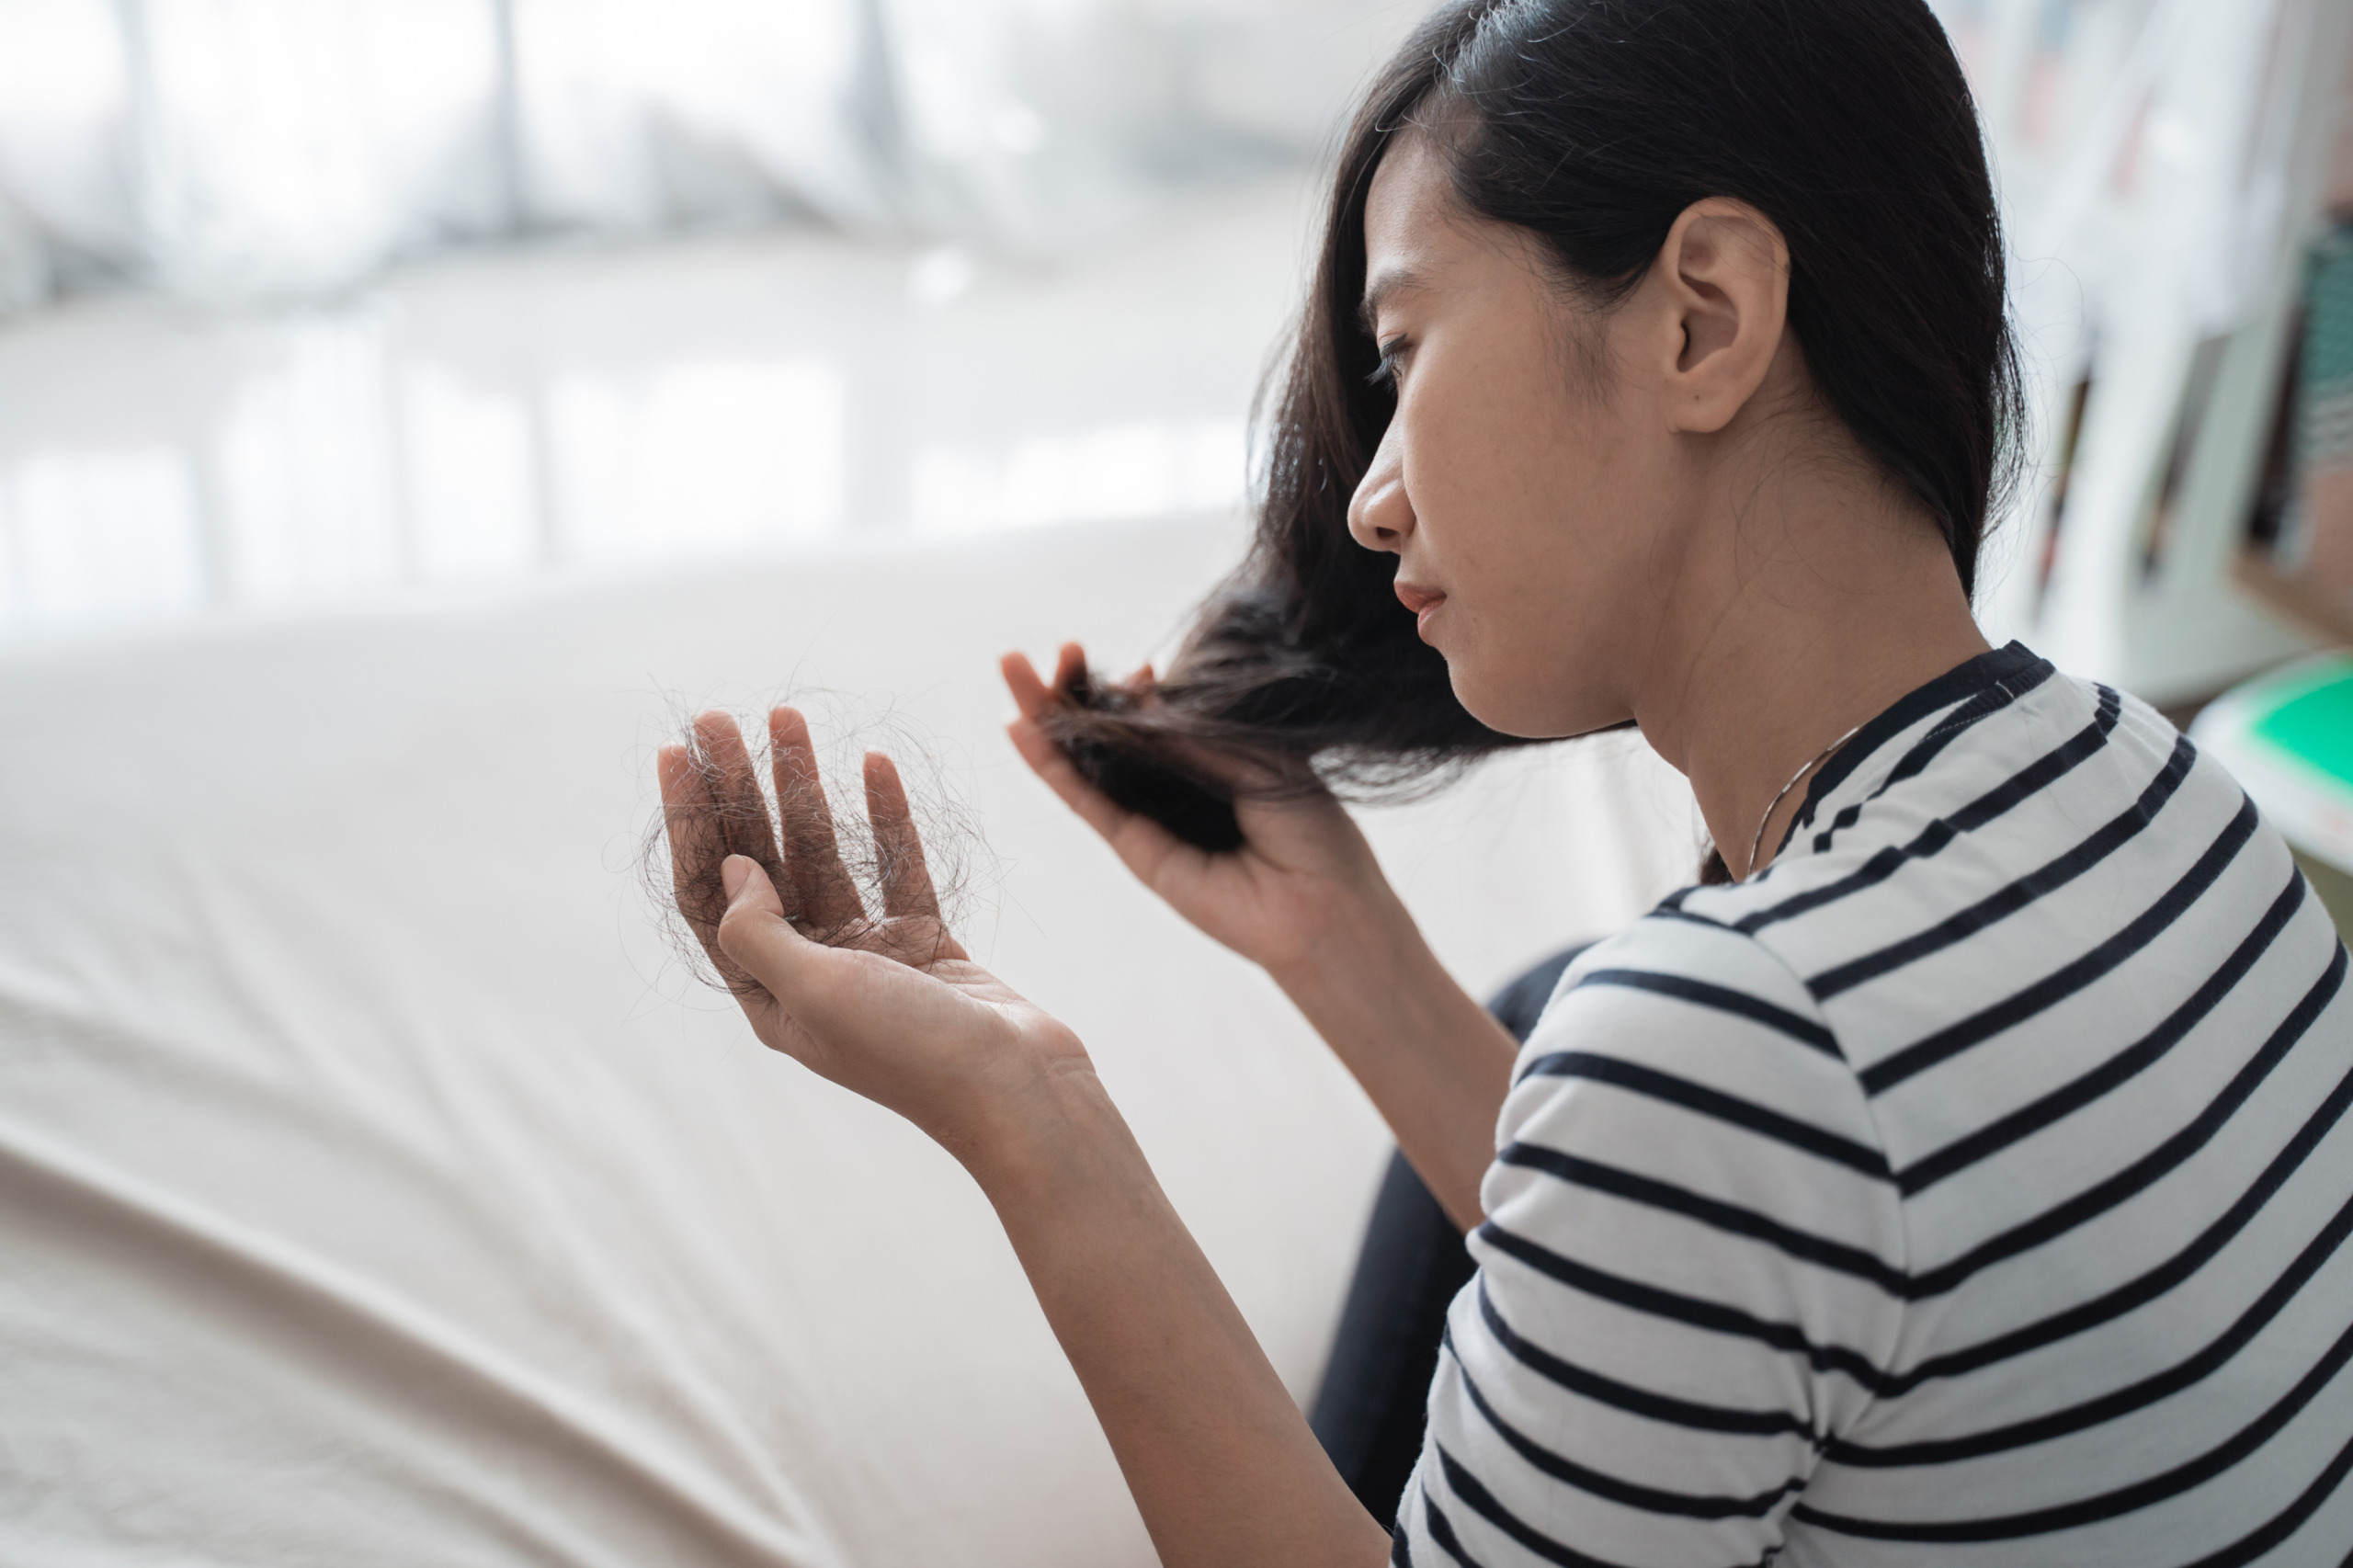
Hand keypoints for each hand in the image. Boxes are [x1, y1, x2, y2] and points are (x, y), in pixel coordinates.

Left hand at [659, 707, 1085, 1160]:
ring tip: (789, 719)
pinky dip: (884, 817)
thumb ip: (762, 931)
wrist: (1019, 1090)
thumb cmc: (913, 1052)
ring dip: (806, 788)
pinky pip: (895, 867)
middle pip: (759, 864)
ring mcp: (870, 957)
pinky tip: (873, 765)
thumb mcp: (816, 992)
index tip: (681, 752)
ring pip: (825, 854)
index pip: (709, 896)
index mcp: (770, 996)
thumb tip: (734, 869)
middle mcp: (811, 973)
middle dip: (740, 789)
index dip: (690, 823)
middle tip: (720, 717)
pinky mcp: (925, 943)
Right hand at [1001, 645, 1405, 981]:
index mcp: (1215, 761)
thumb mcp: (1263, 757)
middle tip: (1047, 653)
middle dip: (1074, 690)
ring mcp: (1152, 819)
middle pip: (1110, 731)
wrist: (1325, 907)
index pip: (1157, 716)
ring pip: (1087, 759)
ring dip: (1047, 714)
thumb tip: (1140, 694)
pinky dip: (1051, 765)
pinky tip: (1020, 730)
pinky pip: (1086, 801)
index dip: (1133, 689)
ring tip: (1011, 668)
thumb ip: (1197, 730)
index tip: (1136, 664)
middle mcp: (1177, 789)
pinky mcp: (1135, 851)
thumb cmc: (1313, 832)